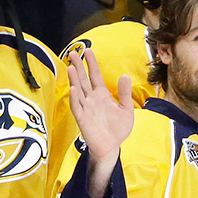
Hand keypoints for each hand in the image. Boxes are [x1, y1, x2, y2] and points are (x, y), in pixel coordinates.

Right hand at [67, 48, 133, 166]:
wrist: (111, 146)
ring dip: (74, 80)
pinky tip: (73, 89)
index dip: (91, 64)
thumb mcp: (126, 109)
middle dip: (78, 66)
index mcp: (102, 95)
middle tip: (73, 52)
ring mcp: (86, 108)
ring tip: (71, 67)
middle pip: (83, 80)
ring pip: (78, 91)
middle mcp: (92, 99)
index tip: (88, 50)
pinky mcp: (82, 119)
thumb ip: (124, 93)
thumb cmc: (118, 128)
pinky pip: (77, 107)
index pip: (95, 76)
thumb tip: (125, 76)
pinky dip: (75, 98)